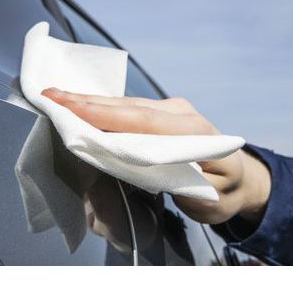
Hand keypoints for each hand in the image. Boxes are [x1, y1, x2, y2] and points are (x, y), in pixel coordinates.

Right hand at [41, 88, 270, 225]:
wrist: (242, 179)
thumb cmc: (223, 193)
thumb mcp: (202, 198)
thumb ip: (168, 180)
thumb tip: (126, 169)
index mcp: (192, 131)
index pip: (139, 119)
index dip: (101, 114)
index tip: (67, 107)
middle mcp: (180, 112)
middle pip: (126, 105)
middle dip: (85, 101)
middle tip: (49, 94)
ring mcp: (172, 108)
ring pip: (124, 103)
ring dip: (89, 101)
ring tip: (57, 97)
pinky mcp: (164, 112)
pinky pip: (128, 108)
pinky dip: (102, 108)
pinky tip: (82, 105)